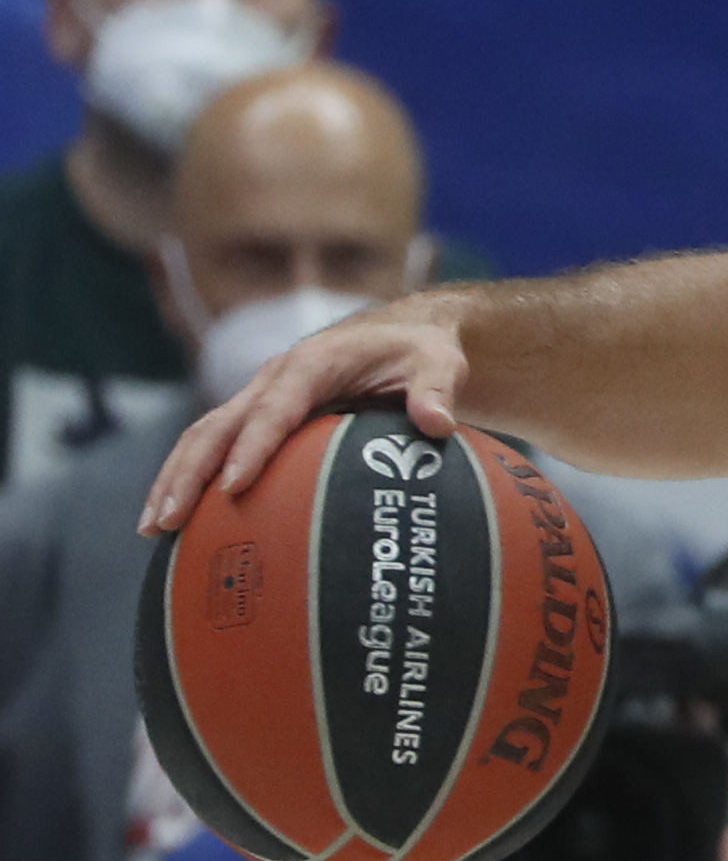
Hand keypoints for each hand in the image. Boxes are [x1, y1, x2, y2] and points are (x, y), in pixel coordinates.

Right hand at [140, 293, 469, 531]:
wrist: (404, 331)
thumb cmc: (422, 352)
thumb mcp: (440, 364)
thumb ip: (437, 390)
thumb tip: (436, 424)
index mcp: (312, 364)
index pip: (275, 409)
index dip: (253, 447)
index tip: (234, 487)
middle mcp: (274, 379)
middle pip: (219, 426)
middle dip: (190, 472)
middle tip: (168, 521)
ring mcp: (261, 396)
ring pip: (204, 436)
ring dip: (176, 479)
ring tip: (153, 529)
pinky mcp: (259, 414)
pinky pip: (218, 445)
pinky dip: (192, 478)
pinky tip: (182, 525)